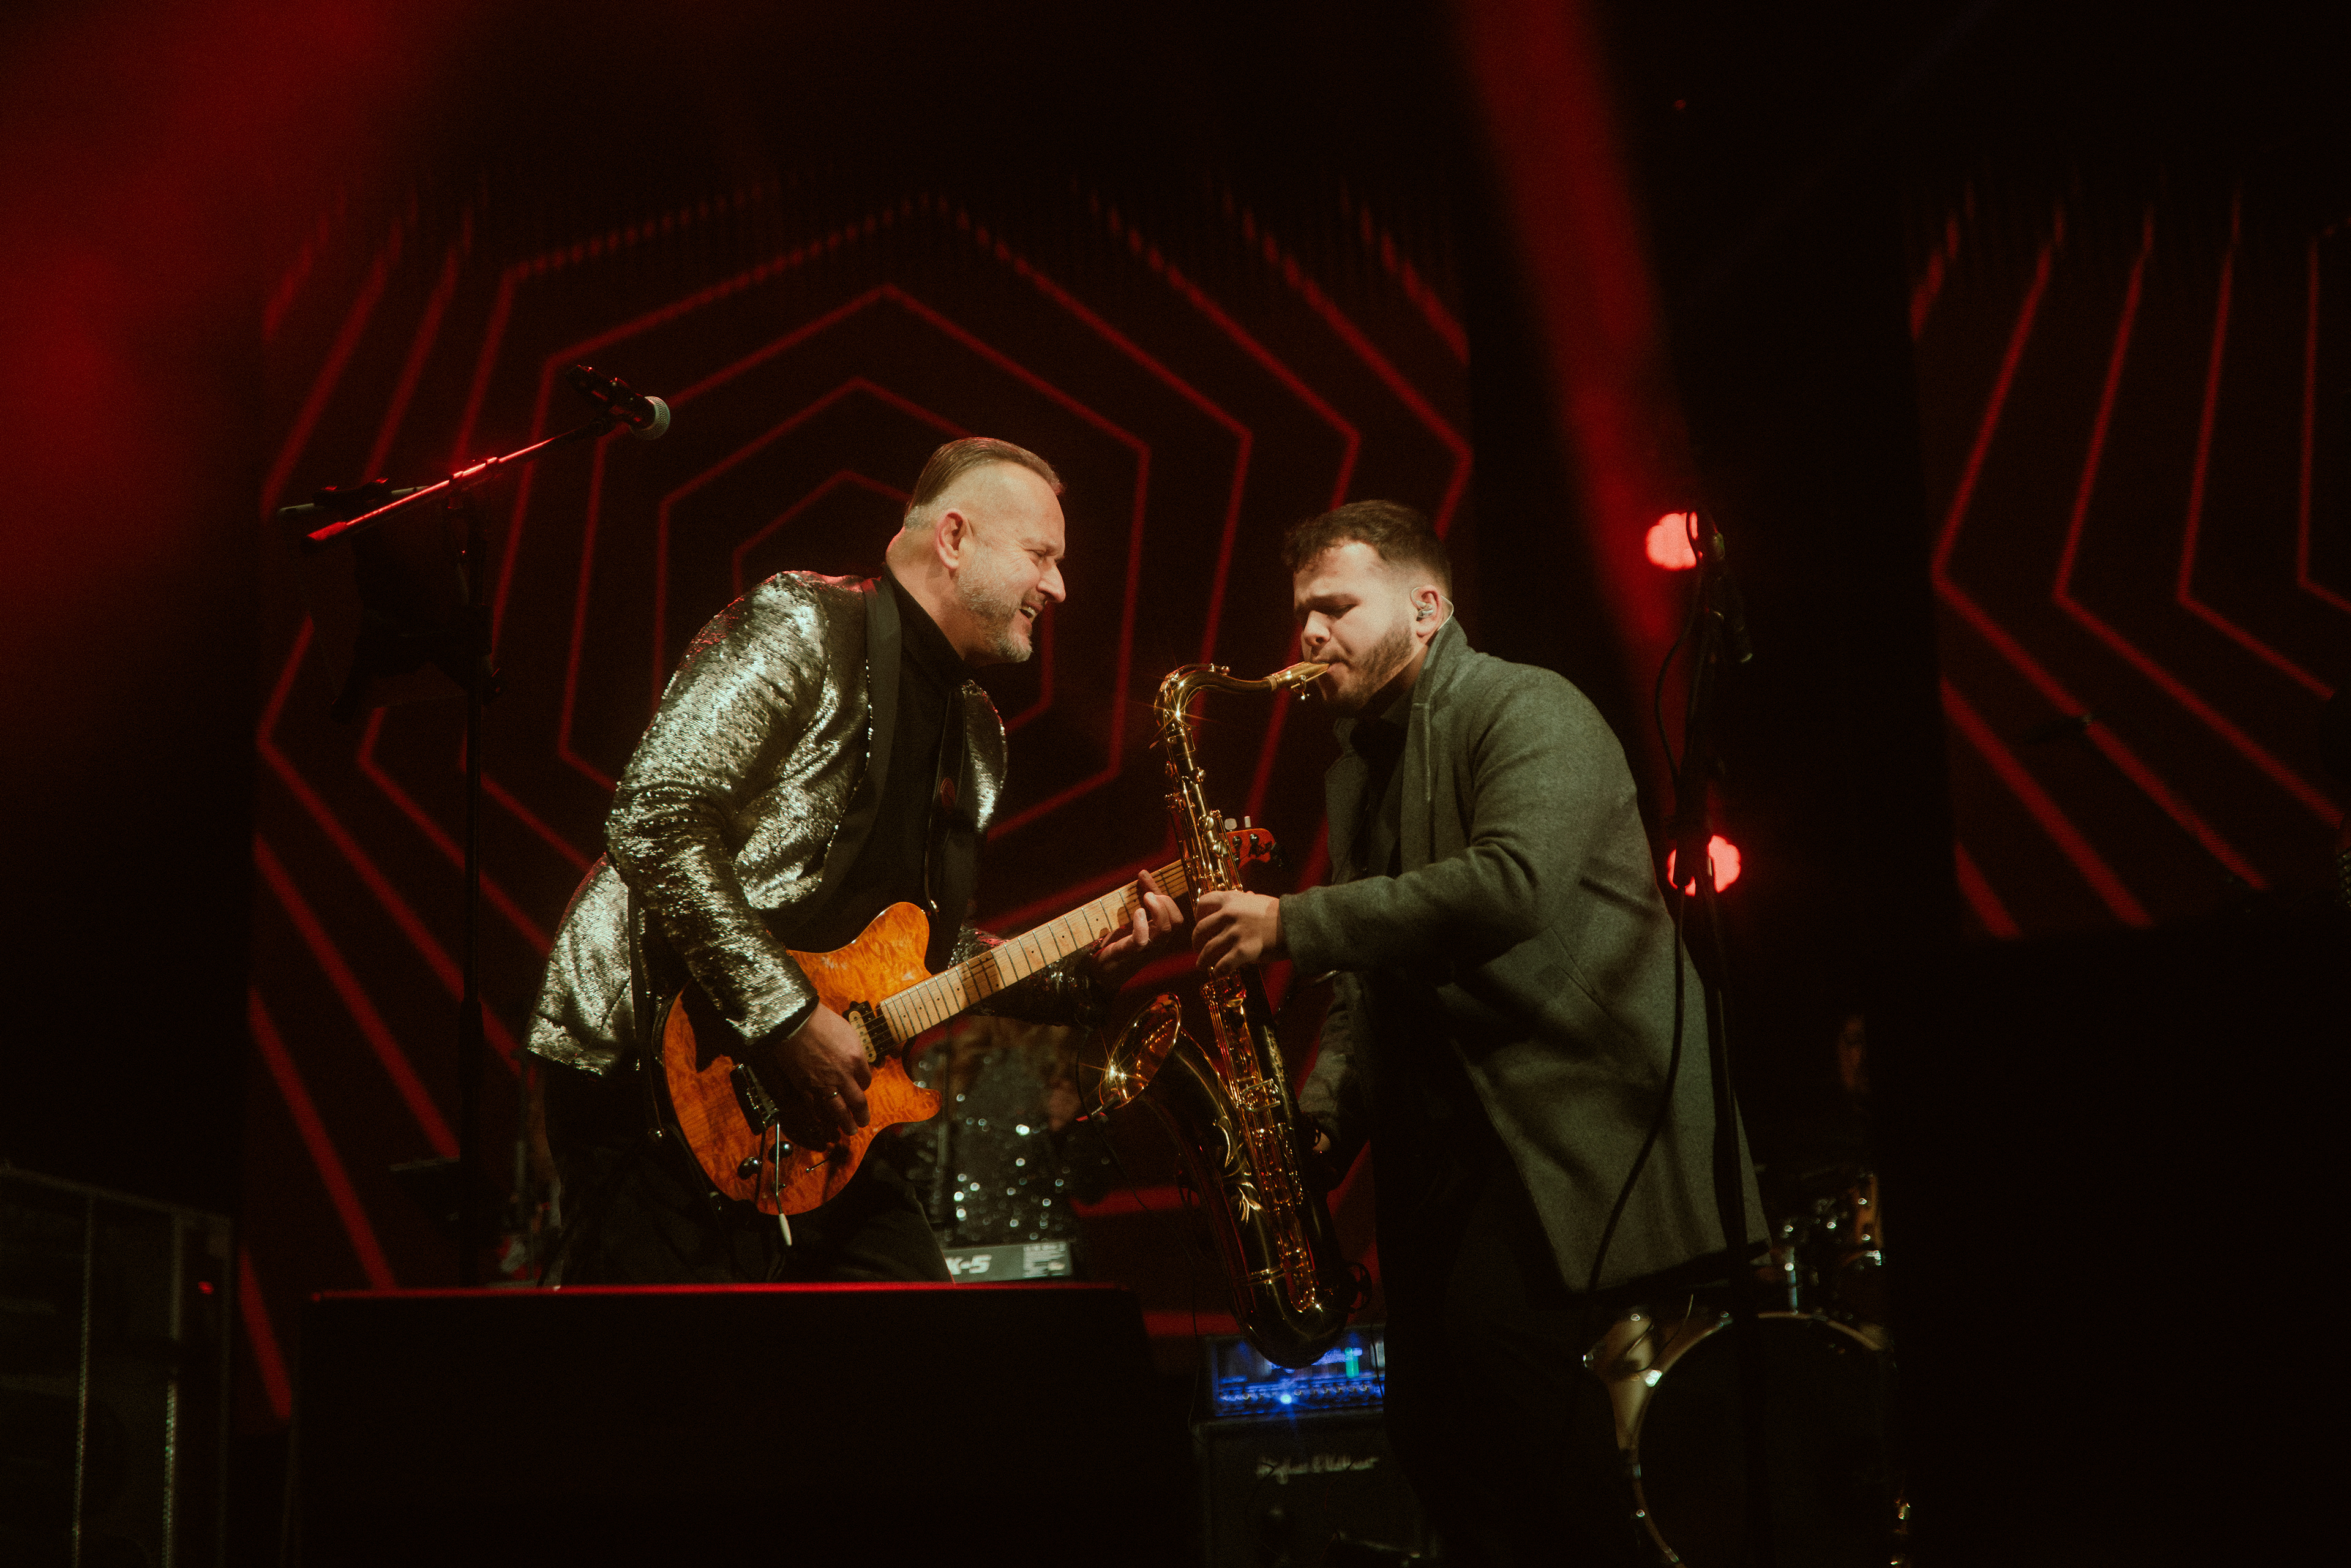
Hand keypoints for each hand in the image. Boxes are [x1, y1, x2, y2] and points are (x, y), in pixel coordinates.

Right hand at [769, 1004, 870, 1143]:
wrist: (795, 1022)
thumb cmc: (820, 1021)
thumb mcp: (847, 1031)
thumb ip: (853, 1050)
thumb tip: (856, 1060)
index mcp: (856, 1059)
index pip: (866, 1080)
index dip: (864, 1086)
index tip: (861, 1088)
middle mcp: (843, 1075)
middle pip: (857, 1101)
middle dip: (861, 1114)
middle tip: (863, 1122)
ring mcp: (824, 1083)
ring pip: (838, 1110)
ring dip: (845, 1123)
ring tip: (849, 1130)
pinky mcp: (805, 1087)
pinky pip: (816, 1108)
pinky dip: (822, 1118)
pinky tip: (825, 1123)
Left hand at [1092, 870, 1185, 985]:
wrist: (1101, 974)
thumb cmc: (1119, 945)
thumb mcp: (1133, 920)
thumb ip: (1141, 900)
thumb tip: (1144, 874)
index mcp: (1158, 935)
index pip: (1175, 915)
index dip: (1165, 896)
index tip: (1145, 878)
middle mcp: (1156, 943)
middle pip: (1176, 922)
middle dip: (1167, 903)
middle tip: (1148, 894)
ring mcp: (1144, 949)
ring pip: (1165, 930)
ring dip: (1158, 910)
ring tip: (1145, 899)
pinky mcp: (1127, 953)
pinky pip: (1142, 941)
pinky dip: (1142, 925)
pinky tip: (1136, 913)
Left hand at [1192, 890, 1282, 972]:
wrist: (1296, 924)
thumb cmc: (1280, 913)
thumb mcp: (1258, 899)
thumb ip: (1245, 900)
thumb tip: (1244, 896)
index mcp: (1231, 900)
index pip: (1203, 903)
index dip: (1198, 915)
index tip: (1199, 922)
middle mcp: (1229, 915)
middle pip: (1201, 930)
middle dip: (1196, 942)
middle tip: (1198, 948)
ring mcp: (1235, 933)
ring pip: (1208, 950)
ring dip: (1204, 960)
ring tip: (1203, 966)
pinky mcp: (1242, 951)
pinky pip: (1223, 965)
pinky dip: (1219, 972)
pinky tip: (1219, 974)